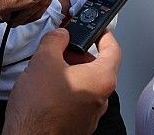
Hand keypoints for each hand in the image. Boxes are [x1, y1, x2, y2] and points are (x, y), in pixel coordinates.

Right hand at [3, 29, 120, 134]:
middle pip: (97, 67)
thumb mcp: (44, 59)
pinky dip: (66, 90)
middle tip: (62, 48)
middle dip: (79, 54)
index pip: (113, 49)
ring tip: (49, 69)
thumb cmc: (39, 107)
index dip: (104, 34)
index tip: (97, 28)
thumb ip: (56, 39)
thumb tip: (61, 34)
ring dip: (71, 72)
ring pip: (85, 85)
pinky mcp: (78, 125)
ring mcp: (90, 114)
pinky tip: (47, 89)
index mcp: (101, 79)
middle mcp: (101, 98)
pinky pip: (77, 101)